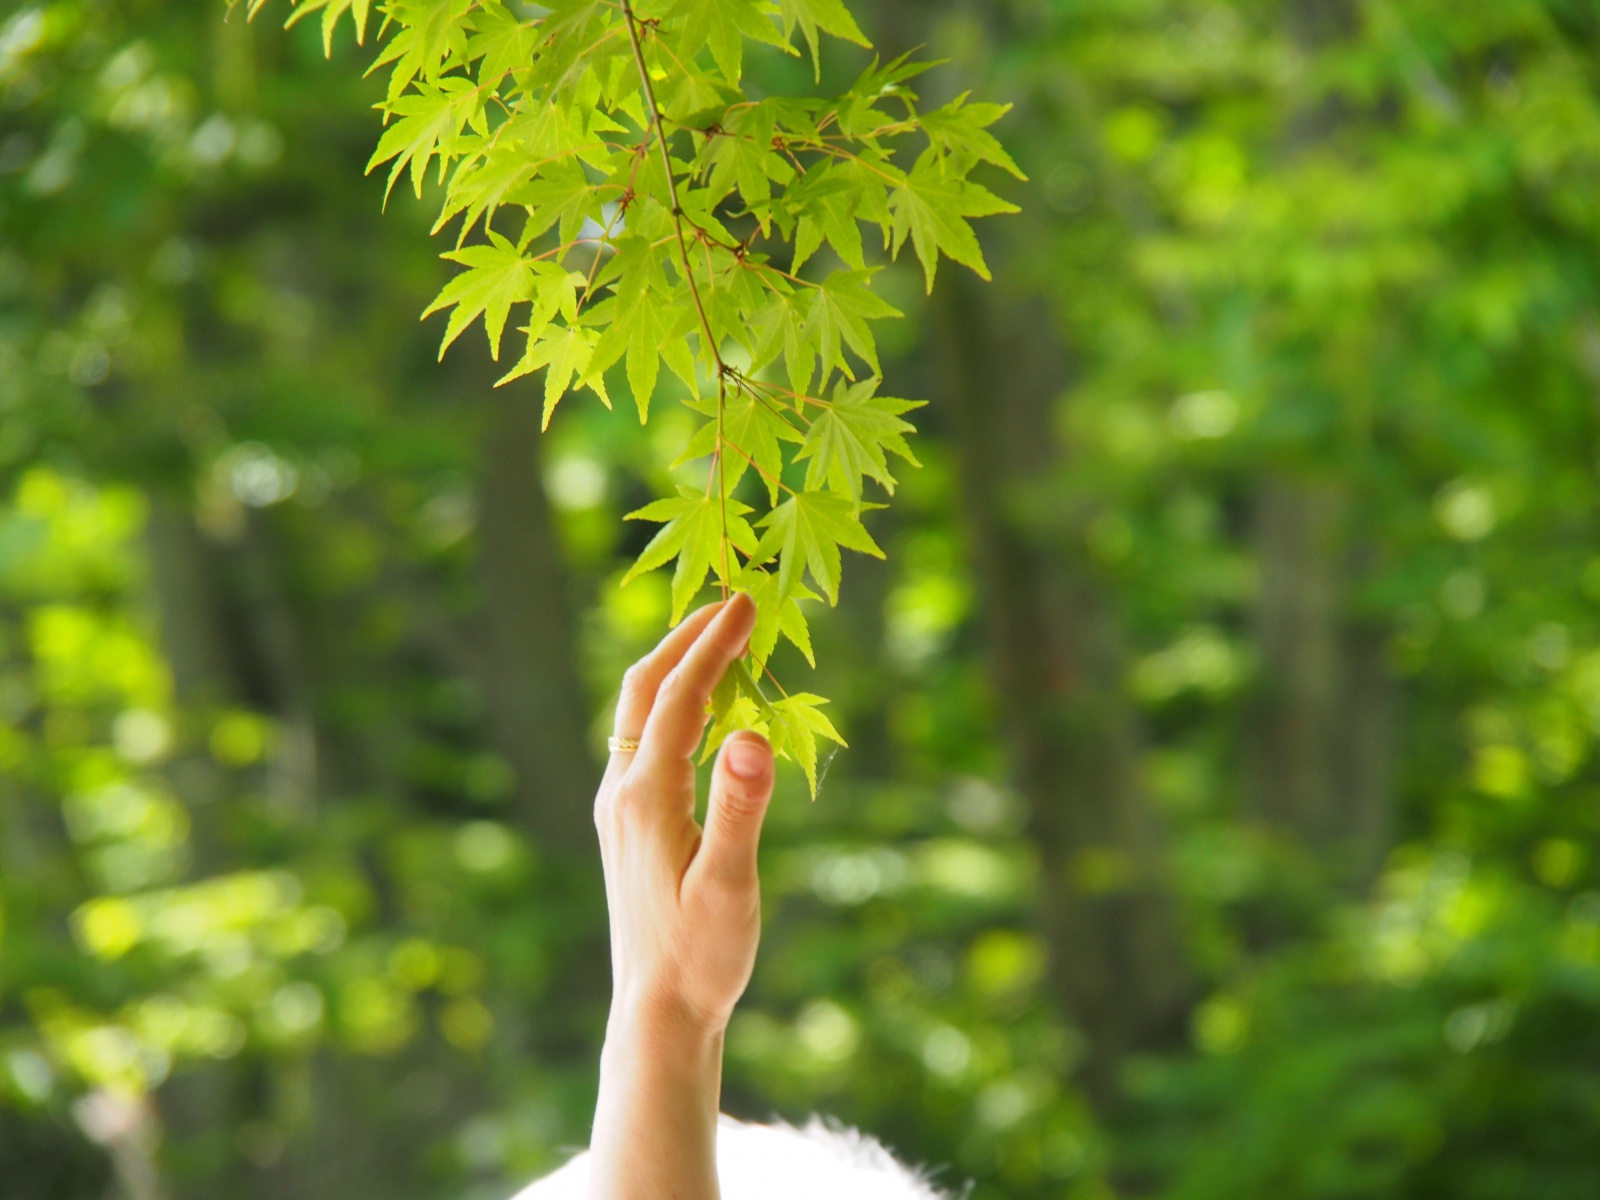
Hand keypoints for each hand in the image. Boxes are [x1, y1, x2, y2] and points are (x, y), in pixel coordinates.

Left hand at [588, 595, 771, 1198]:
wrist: (658, 1011)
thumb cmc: (702, 955)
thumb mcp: (730, 886)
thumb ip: (742, 809)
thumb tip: (753, 735)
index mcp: (646, 797)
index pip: (680, 697)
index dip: (714, 645)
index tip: (748, 601)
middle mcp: (621, 792)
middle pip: (645, 689)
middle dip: (687, 638)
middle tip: (733, 601)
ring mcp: (618, 807)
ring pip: (640, 713)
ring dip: (678, 666)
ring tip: (721, 637)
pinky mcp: (626, 823)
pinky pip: (645, 740)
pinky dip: (675, 703)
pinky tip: (705, 710)